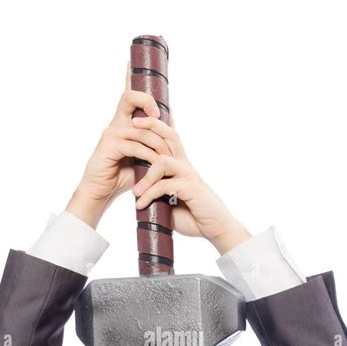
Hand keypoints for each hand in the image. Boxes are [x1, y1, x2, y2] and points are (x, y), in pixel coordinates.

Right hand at [65, 62, 172, 225]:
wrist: (102, 192)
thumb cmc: (122, 175)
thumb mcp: (142, 155)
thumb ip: (152, 138)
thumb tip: (169, 123)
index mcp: (123, 121)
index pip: (128, 93)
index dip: (130, 75)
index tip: (132, 58)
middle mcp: (116, 122)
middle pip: (130, 96)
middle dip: (148, 101)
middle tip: (159, 115)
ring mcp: (111, 133)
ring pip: (141, 126)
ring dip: (158, 142)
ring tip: (167, 157)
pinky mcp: (110, 146)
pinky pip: (136, 145)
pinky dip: (149, 155)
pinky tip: (155, 164)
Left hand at [130, 114, 250, 250]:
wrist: (215, 228)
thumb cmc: (192, 216)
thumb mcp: (170, 201)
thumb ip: (157, 192)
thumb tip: (137, 193)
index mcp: (180, 165)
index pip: (169, 137)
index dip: (156, 124)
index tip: (138, 117)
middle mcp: (185, 165)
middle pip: (169, 135)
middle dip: (150, 126)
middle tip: (131, 126)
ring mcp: (188, 175)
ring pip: (162, 161)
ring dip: (145, 177)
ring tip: (135, 193)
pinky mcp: (191, 188)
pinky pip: (164, 186)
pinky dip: (149, 195)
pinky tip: (140, 205)